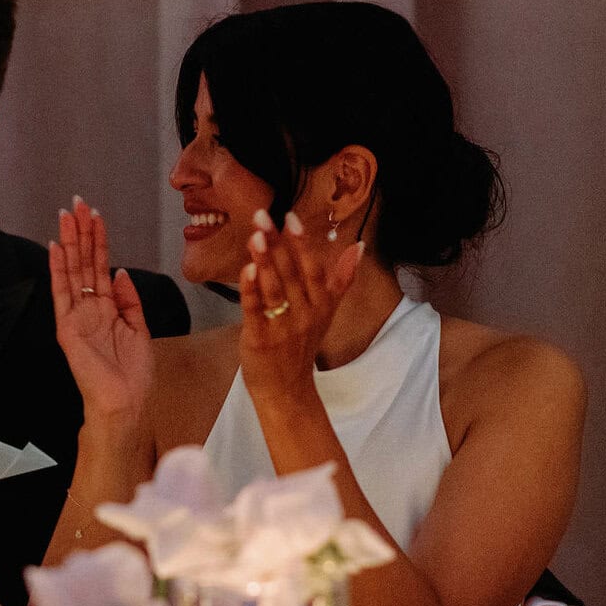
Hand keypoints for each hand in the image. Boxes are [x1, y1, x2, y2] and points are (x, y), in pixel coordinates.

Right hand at [49, 198, 152, 428]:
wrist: (125, 402)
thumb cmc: (133, 374)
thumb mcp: (138, 329)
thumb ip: (129, 300)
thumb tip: (120, 272)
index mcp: (106, 308)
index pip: (100, 266)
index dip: (98, 240)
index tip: (96, 215)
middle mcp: (88, 308)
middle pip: (83, 262)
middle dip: (81, 232)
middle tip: (78, 202)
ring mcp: (76, 315)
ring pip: (72, 270)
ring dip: (69, 241)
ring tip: (67, 214)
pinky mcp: (67, 326)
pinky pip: (61, 293)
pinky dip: (58, 269)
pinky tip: (55, 247)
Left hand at [237, 209, 363, 406]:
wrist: (286, 388)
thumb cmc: (301, 344)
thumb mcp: (327, 312)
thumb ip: (341, 279)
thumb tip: (359, 246)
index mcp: (320, 304)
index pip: (312, 268)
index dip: (301, 243)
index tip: (291, 217)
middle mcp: (305, 314)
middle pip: (290, 273)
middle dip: (276, 244)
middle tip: (262, 216)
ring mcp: (282, 327)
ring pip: (274, 288)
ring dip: (265, 261)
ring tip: (256, 236)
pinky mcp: (260, 338)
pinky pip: (255, 310)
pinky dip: (251, 290)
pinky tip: (246, 270)